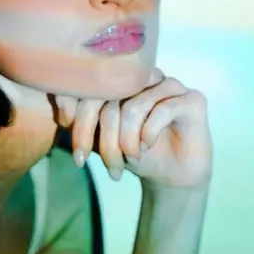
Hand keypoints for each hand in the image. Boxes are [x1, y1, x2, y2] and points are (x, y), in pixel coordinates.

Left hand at [53, 69, 211, 188]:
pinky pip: (161, 110)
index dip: (78, 117)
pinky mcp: (192, 99)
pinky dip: (149, 134)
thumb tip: (62, 112)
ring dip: (126, 142)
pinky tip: (148, 147)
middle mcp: (145, 76)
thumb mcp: (101, 140)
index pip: (91, 87)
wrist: (170, 177)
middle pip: (109, 98)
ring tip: (129, 160)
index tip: (76, 150)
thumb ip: (83, 123)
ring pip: (133, 106)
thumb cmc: (134, 154)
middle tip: (108, 166)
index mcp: (121, 79)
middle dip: (102, 139)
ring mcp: (170, 84)